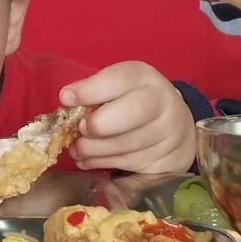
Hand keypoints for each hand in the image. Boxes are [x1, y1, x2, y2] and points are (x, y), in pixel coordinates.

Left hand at [59, 61, 195, 173]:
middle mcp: (162, 102)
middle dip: (98, 124)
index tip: (66, 98)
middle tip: (80, 129)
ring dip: (93, 149)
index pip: (120, 79)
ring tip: (77, 148)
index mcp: (146, 78)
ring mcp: (168, 133)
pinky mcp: (165, 160)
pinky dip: (101, 163)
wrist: (174, 129)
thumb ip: (95, 92)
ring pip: (126, 144)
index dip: (91, 90)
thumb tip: (67, 100)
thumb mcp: (118, 89)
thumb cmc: (132, 103)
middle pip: (131, 112)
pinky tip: (88, 160)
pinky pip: (127, 163)